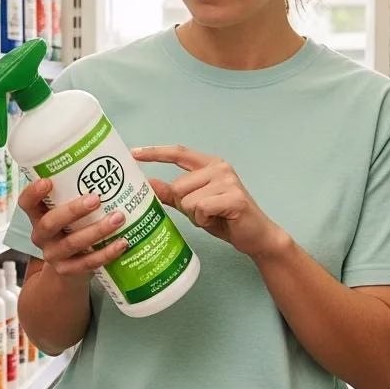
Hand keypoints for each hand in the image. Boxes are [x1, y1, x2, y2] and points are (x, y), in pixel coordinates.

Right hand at [18, 178, 128, 283]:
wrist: (68, 270)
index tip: (48, 181)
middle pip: (50, 223)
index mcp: (38, 216)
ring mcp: (53, 255)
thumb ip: (80, 191)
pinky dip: (107, 253)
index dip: (33, 193)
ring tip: (119, 217)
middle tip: (96, 198)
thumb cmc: (73, 228)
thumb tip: (121, 159)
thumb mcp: (68, 212)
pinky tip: (123, 243)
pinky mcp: (68, 271)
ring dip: (97, 230)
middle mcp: (41, 235)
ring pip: (72, 243)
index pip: (26, 203)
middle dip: (73, 210)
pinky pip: (88, 263)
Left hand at [131, 145, 286, 260]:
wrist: (255, 236)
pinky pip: (200, 208)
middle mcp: (219, 168)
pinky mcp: (233, 197)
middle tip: (203, 214)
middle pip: (178, 185)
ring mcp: (228, 180)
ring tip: (212, 217)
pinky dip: (203, 220)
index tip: (134, 152)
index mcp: (209, 165)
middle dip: (184, 205)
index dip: (155, 152)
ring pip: (187, 199)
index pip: (179, 152)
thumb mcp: (194, 206)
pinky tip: (217, 220)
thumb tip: (149, 183)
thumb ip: (172, 194)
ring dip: (194, 215)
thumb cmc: (224, 219)